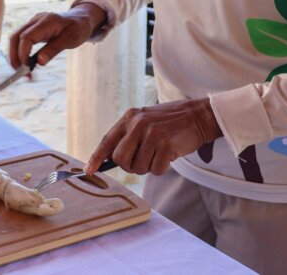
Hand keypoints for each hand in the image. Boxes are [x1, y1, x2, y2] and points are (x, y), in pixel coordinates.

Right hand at [8, 2, 103, 69]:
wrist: (81, 18)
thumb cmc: (78, 28)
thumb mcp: (70, 40)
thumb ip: (53, 50)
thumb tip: (39, 62)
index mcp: (46, 22)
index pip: (26, 37)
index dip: (23, 53)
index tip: (26, 67)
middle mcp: (36, 20)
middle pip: (15, 37)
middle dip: (14, 56)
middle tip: (20, 73)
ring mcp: (33, 23)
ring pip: (16, 38)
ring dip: (16, 55)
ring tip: (23, 71)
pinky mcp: (33, 28)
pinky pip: (22, 39)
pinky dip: (21, 52)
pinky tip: (27, 63)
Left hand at [85, 98, 221, 175]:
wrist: (198, 115)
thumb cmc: (169, 122)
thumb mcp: (144, 120)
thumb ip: (127, 135)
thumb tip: (109, 158)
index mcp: (129, 117)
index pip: (107, 140)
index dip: (96, 158)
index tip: (88, 171)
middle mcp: (138, 124)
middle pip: (120, 159)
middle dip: (130, 165)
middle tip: (143, 159)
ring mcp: (152, 134)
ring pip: (138, 167)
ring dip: (149, 166)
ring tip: (159, 152)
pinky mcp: (166, 145)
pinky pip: (156, 170)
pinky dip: (162, 168)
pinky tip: (169, 155)